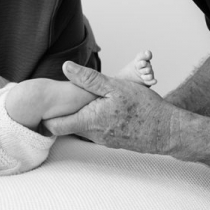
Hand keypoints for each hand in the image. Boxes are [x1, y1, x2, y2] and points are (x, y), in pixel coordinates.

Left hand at [44, 61, 176, 153]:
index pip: (54, 126)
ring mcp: (103, 140)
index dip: (44, 117)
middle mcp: (93, 135)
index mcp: (89, 121)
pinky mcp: (113, 141)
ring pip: (82, 128)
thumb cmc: (144, 107)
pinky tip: (101, 108)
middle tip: (57, 99)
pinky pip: (96, 130)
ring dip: (79, 115)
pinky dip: (93, 119)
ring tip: (79, 99)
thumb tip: (65, 68)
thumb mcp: (115, 86)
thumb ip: (88, 79)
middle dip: (61, 113)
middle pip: (66, 127)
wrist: (168, 131)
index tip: (42, 106)